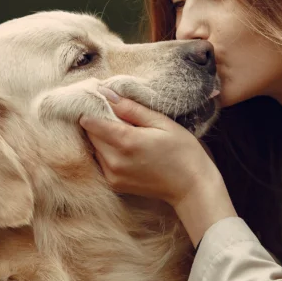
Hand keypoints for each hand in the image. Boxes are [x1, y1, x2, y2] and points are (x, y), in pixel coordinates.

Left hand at [79, 88, 235, 244]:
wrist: (191, 187)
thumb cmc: (182, 151)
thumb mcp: (162, 123)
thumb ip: (132, 109)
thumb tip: (106, 93)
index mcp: (126, 141)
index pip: (90, 122)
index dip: (94, 109)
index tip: (103, 101)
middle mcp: (114, 161)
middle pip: (91, 135)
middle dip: (99, 123)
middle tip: (120, 117)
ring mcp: (112, 175)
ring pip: (95, 148)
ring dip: (103, 138)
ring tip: (127, 133)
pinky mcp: (114, 184)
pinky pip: (101, 162)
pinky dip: (108, 152)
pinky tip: (127, 149)